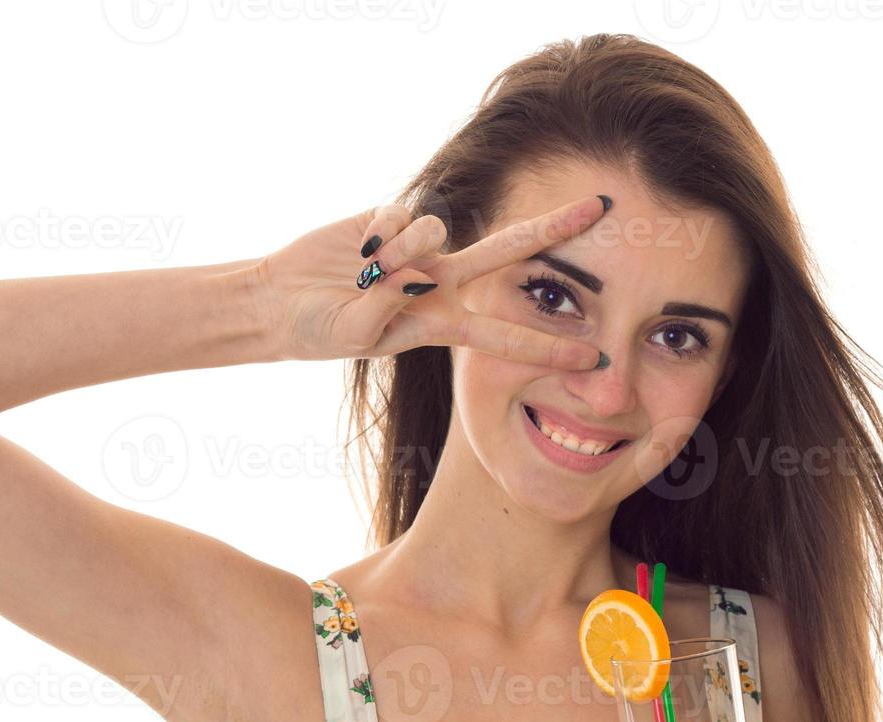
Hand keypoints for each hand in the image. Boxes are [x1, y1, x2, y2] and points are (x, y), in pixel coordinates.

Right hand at [249, 195, 607, 368]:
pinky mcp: (391, 217)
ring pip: (436, 232)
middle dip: (554, 229)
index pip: (503, 335)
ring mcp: (419, 247)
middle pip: (509, 251)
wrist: (281, 301)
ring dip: (400, 252)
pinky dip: (378, 234)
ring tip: (365, 272)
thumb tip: (416, 266)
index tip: (591, 354)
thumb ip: (390, 304)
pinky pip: (400, 216)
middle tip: (601, 206)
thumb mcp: (358, 335)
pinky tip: (357, 250)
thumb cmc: (320, 330)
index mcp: (441, 322)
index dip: (546, 345)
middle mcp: (440, 281)